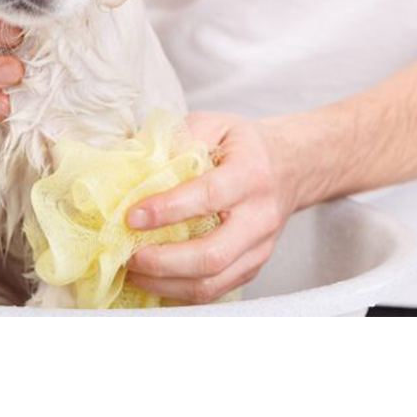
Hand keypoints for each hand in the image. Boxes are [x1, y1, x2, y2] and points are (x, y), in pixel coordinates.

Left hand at [123, 112, 296, 303]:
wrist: (289, 167)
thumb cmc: (243, 145)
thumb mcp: (214, 125)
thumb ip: (180, 139)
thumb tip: (136, 163)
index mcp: (250, 174)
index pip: (208, 197)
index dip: (166, 210)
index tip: (131, 217)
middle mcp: (260, 217)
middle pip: (211, 255)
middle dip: (161, 261)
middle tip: (127, 254)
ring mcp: (260, 248)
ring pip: (211, 282)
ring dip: (165, 284)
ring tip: (132, 272)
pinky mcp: (253, 267)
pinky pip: (214, 291)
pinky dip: (178, 291)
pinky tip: (152, 280)